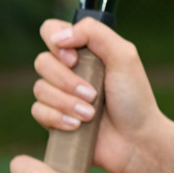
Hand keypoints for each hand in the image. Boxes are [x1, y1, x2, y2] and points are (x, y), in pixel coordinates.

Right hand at [32, 17, 160, 172]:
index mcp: (84, 49)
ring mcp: (60, 94)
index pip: (51, 31)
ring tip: (90, 115)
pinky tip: (77, 126)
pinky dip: (58, 118)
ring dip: (66, 102)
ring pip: (39, 88)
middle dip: (66, 80)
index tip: (74, 59)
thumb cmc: (134, 99)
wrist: (135, 141)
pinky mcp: (54, 118)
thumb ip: (94, 33)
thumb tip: (59, 36)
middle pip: (41, 62)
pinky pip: (38, 111)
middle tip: (92, 94)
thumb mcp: (124, 56)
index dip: (55, 42)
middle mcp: (69, 70)